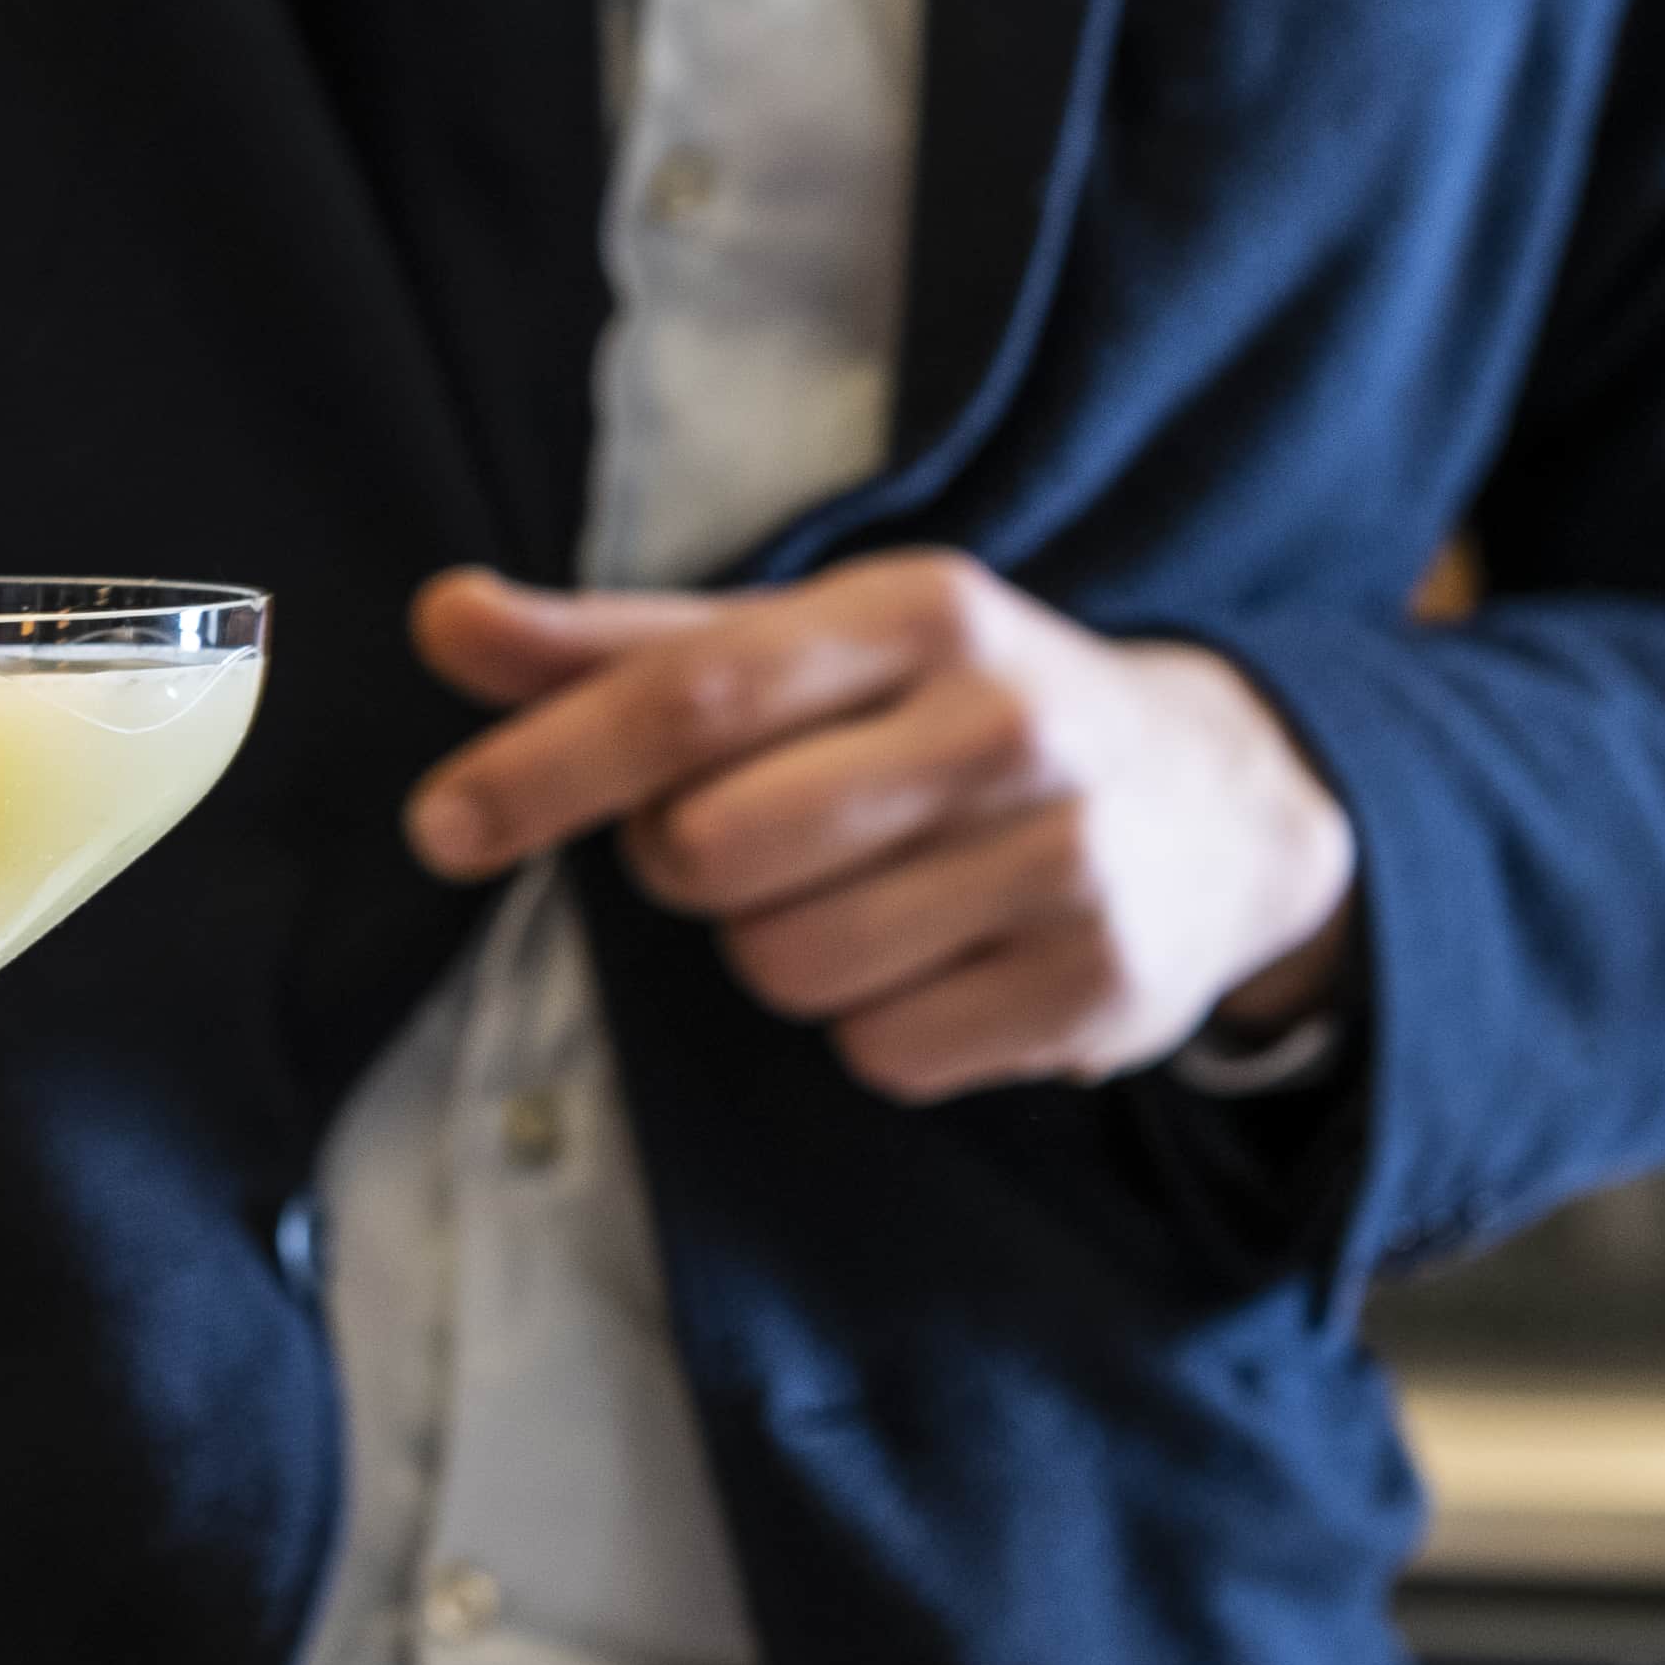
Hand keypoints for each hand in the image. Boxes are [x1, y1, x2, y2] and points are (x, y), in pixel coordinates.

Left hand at [403, 554, 1359, 1104]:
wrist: (1225, 797)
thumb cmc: (951, 708)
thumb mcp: (808, 643)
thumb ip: (619, 645)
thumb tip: (441, 617)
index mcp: (917, 611)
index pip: (686, 697)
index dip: (544, 768)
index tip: (439, 826)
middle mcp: (1003, 725)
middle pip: (712, 850)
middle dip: (683, 863)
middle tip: (749, 835)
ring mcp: (1064, 861)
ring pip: (785, 965)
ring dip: (774, 949)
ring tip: (857, 890)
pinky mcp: (1097, 989)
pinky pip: (880, 1053)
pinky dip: (870, 1026)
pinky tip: (933, 957)